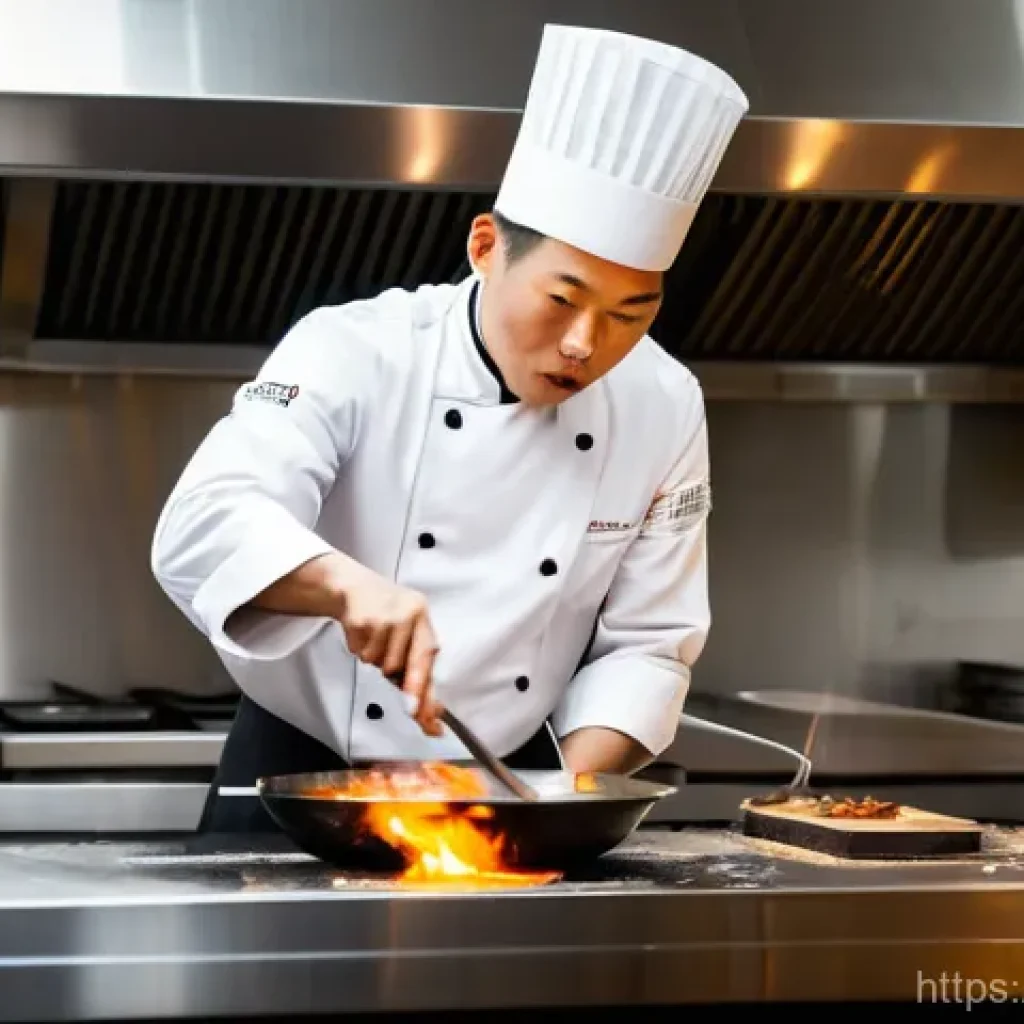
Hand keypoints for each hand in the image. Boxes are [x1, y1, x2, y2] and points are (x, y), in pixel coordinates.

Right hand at [330, 559, 442, 735]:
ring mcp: (383, 616)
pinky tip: (362, 633)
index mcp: (422, 617)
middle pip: (398, 664)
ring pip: (377, 662)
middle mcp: (407, 614)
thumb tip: (422, 707)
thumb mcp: (408, 630)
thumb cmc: (387, 613)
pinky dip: (359, 649)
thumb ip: (417, 664)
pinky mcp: (360, 619)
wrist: (356, 586)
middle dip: (392, 673)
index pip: (425, 655)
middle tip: (387, 661)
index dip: (420, 685)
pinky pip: (360, 653)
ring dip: (374, 658)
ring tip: (375, 638)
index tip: (417, 711)